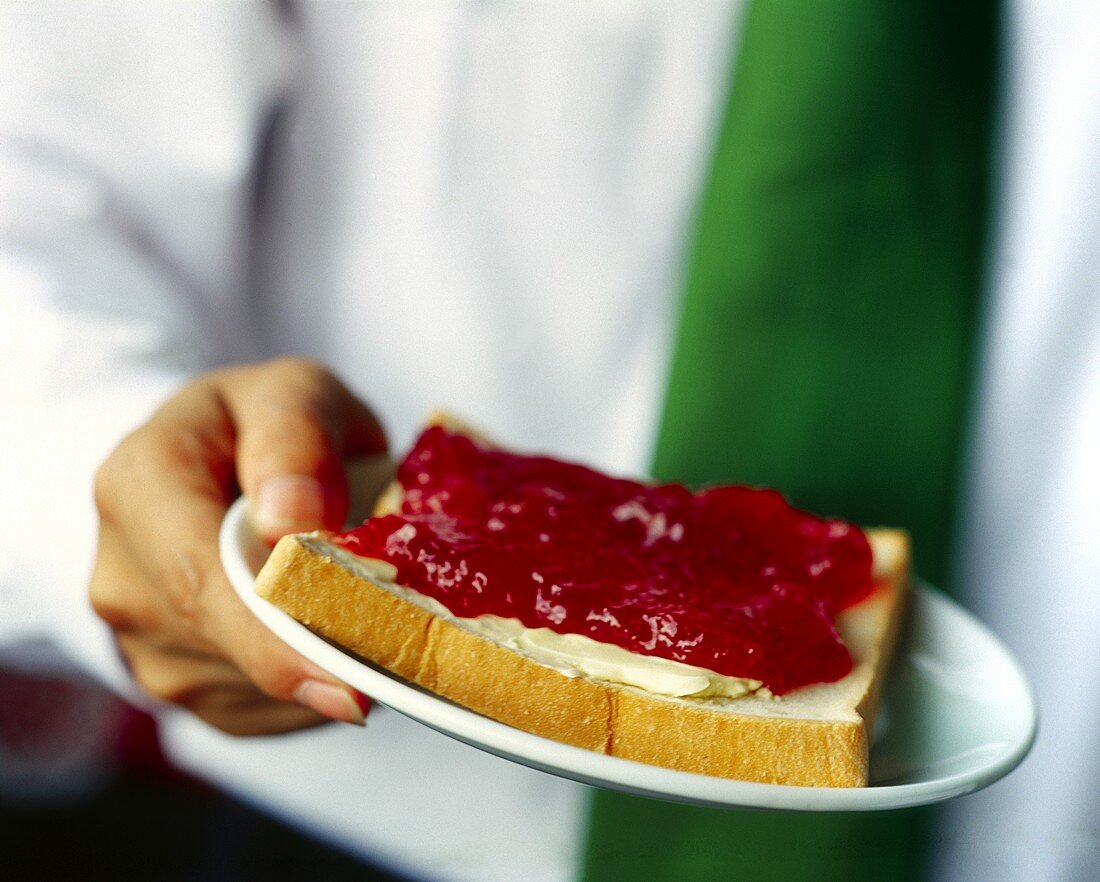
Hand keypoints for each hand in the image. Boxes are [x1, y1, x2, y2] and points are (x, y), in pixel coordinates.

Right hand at [90, 357, 385, 734]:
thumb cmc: (271, 426)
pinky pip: (263, 710)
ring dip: (326, 668)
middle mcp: (123, 575)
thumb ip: (294, 437)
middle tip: (410, 660)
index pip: (198, 579)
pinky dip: (316, 685)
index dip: (275, 637)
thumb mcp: (294, 392)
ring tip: (376, 614)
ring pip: (252, 687)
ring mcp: (143, 642)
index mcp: (138, 485)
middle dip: (324, 657)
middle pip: (228, 646)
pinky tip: (339, 635)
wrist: (225, 463)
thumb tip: (292, 518)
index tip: (350, 684)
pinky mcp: (184, 684)